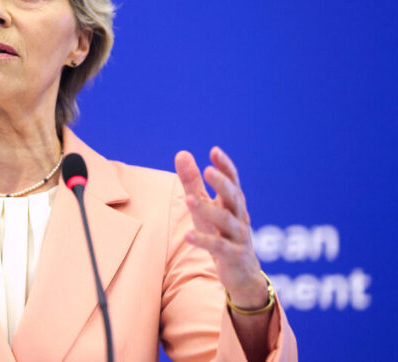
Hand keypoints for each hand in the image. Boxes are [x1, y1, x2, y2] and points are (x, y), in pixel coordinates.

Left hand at [174, 147, 266, 307]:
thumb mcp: (206, 206)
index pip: (233, 181)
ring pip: (226, 221)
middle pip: (234, 197)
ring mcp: (238, 237)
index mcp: (234, 203)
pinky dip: (203, 240)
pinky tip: (187, 236)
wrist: (243, 274)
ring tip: (188, 200)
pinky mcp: (233, 256)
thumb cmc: (221, 233)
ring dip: (207, 209)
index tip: (214, 151)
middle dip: (222, 183)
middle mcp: (240, 217)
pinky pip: (218, 247)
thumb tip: (182, 153)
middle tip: (208, 170)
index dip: (225, 166)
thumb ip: (193, 181)